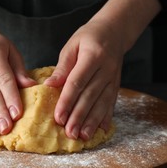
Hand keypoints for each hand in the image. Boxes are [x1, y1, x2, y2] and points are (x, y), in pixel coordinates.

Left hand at [44, 0, 160, 140]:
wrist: (114, 31)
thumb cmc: (88, 37)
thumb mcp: (72, 46)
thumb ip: (62, 67)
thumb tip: (49, 85)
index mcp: (92, 56)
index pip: (77, 82)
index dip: (67, 101)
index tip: (58, 117)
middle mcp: (106, 69)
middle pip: (90, 96)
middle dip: (79, 116)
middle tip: (69, 133)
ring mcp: (113, 78)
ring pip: (102, 103)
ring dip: (92, 121)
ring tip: (83, 136)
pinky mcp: (117, 85)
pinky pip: (112, 103)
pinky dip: (106, 117)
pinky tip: (102, 130)